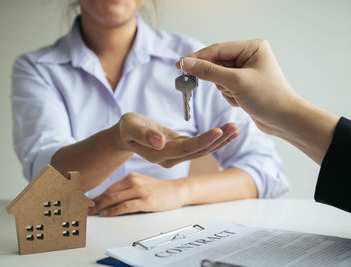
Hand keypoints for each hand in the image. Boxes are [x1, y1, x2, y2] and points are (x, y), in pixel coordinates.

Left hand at [88, 172, 185, 215]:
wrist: (177, 190)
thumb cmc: (158, 190)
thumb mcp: (141, 184)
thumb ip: (126, 189)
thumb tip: (107, 200)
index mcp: (130, 177)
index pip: (109, 188)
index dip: (96, 197)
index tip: (85, 203)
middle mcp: (133, 181)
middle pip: (109, 192)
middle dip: (94, 202)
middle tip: (83, 209)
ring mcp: (140, 190)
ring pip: (115, 198)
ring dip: (100, 206)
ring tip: (90, 213)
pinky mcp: (146, 200)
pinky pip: (126, 205)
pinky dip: (114, 210)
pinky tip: (106, 213)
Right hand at [116, 112, 238, 167]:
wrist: (127, 135)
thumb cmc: (128, 128)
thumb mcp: (131, 127)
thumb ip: (145, 135)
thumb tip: (160, 142)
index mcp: (160, 154)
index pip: (186, 148)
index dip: (203, 140)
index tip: (219, 130)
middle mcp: (171, 158)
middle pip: (199, 151)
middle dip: (218, 140)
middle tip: (235, 127)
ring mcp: (176, 156)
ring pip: (202, 150)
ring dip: (220, 140)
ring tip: (236, 128)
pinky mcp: (180, 149)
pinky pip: (200, 146)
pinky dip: (214, 139)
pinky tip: (226, 132)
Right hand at [178, 39, 299, 134]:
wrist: (285, 120)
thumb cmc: (268, 97)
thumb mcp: (236, 82)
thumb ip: (209, 71)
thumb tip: (186, 63)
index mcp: (252, 47)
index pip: (217, 49)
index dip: (197, 57)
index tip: (180, 64)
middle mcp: (249, 56)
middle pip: (217, 63)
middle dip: (216, 78)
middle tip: (203, 84)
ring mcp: (246, 71)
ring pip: (219, 77)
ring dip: (224, 89)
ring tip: (238, 96)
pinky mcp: (244, 85)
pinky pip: (225, 87)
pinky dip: (229, 96)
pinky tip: (241, 101)